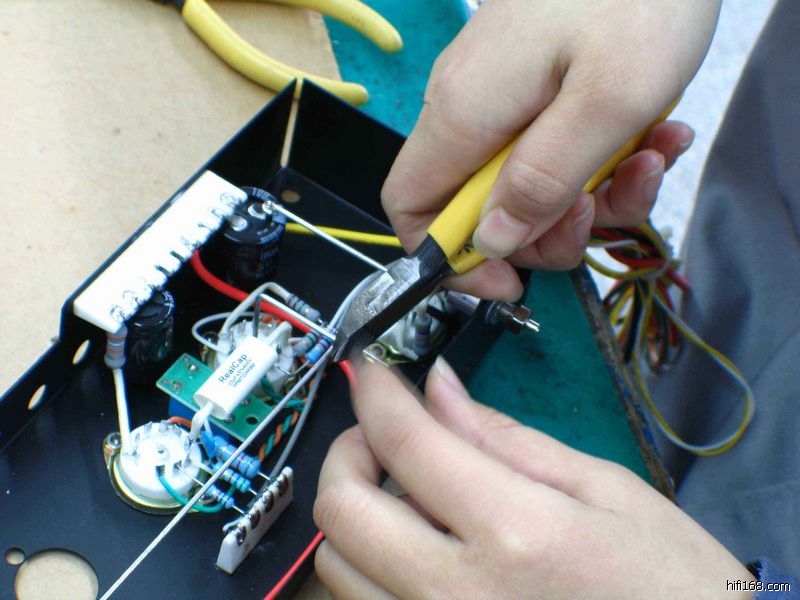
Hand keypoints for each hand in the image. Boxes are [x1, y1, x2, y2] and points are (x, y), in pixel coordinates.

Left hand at [314, 359, 754, 598]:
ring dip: (356, 510)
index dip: (377, 392)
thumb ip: (508, 439)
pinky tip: (415, 544)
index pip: (407, 441)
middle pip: (343, 508)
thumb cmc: (671, 583)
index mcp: (516, 532)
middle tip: (383, 432)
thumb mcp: (607, 492)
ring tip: (403, 490)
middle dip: (348, 450)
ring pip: (337, 564)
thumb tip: (437, 388)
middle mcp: (456, 594)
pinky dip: (370, 562)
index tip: (372, 370)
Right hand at [382, 0, 718, 299]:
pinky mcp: (534, 83)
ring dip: (588, 196)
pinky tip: (652, 138)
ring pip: (523, 182)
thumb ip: (542, 180)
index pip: (410, 208)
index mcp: (465, 113)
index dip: (448, 259)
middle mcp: (468, 106)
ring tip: (645, 162)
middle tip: (595, 214)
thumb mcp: (607, 102)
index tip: (505, 282)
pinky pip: (551, 146)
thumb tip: (493, 241)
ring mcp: (502, 93)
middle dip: (541, 232)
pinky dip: (601, 159)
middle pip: (476, 207)